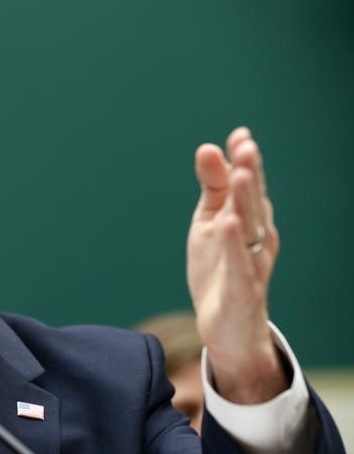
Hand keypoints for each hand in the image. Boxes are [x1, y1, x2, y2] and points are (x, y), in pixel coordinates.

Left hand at [187, 127, 287, 403]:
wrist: (228, 328)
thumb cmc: (221, 269)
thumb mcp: (210, 223)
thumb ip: (212, 188)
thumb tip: (208, 147)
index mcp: (248, 219)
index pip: (247, 185)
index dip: (244, 160)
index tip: (239, 135)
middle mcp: (256, 238)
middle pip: (253, 202)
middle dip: (250, 174)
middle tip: (245, 146)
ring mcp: (252, 264)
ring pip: (250, 228)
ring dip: (246, 201)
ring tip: (241, 174)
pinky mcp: (243, 290)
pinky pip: (241, 265)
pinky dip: (235, 244)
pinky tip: (229, 224)